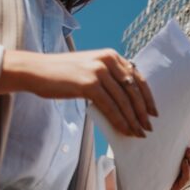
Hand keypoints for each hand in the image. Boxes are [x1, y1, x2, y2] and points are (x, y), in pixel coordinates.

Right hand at [0, 49, 156, 137]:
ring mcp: (98, 71)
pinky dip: (120, 121)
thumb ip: (108, 78)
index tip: (153, 112)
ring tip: (138, 133)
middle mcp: (107, 60)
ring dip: (133, 120)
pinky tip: (125, 130)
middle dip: (142, 112)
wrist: (36, 70)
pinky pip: (110, 107)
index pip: (137, 77)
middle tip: (148, 127)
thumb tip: (126, 101)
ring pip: (123, 101)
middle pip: (133, 90)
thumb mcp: (89, 68)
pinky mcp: (89, 84)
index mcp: (111, 55)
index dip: (147, 97)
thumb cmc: (62, 73)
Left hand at [171, 132, 189, 189]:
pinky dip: (186, 168)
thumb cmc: (166, 167)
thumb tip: (175, 127)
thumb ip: (176, 145)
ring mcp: (189, 176)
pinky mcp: (182, 184)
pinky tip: (184, 162)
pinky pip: (186, 176)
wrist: (159, 184)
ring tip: (188, 149)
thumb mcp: (172, 154)